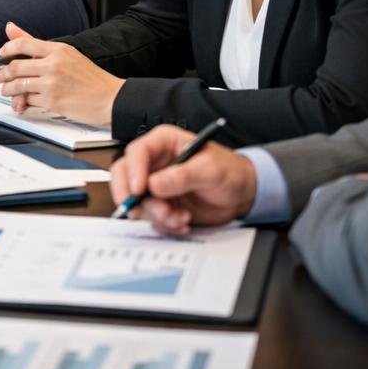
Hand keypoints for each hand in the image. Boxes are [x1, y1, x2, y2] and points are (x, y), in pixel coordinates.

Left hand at [0, 22, 123, 125]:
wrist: (111, 98)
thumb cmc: (91, 78)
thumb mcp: (68, 54)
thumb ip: (36, 44)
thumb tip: (10, 27)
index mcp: (58, 50)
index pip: (23, 44)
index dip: (7, 49)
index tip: (2, 54)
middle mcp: (54, 65)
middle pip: (16, 66)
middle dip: (3, 73)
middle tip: (0, 76)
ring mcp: (52, 84)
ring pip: (18, 85)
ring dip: (8, 89)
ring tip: (7, 90)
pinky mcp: (53, 101)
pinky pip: (29, 101)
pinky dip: (23, 102)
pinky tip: (23, 102)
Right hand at [109, 124, 258, 235]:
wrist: (243, 194)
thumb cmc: (230, 172)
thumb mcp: (210, 170)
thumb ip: (182, 176)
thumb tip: (155, 184)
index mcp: (163, 143)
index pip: (137, 152)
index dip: (133, 171)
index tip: (138, 190)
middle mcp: (155, 164)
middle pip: (124, 176)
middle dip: (131, 197)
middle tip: (140, 211)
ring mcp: (156, 186)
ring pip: (138, 201)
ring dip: (157, 215)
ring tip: (180, 218)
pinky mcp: (162, 205)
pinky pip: (152, 218)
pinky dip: (166, 224)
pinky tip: (183, 222)